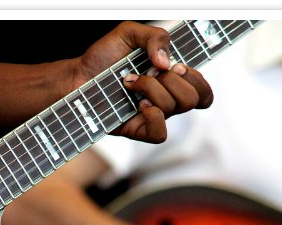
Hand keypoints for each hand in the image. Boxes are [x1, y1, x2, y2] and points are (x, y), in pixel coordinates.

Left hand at [71, 21, 213, 142]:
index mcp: (171, 79)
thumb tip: (166, 63)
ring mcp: (153, 115)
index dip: (196, 78)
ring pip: (174, 108)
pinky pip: (160, 134)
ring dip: (151, 89)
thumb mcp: (129, 34)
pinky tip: (139, 106)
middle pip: (194, 98)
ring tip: (129, 82)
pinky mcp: (138, 130)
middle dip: (172, 80)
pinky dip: (154, 117)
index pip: (203, 89)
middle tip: (149, 72)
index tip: (177, 66)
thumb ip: (155, 37)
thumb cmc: (103, 57)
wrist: (78, 76)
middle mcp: (166, 99)